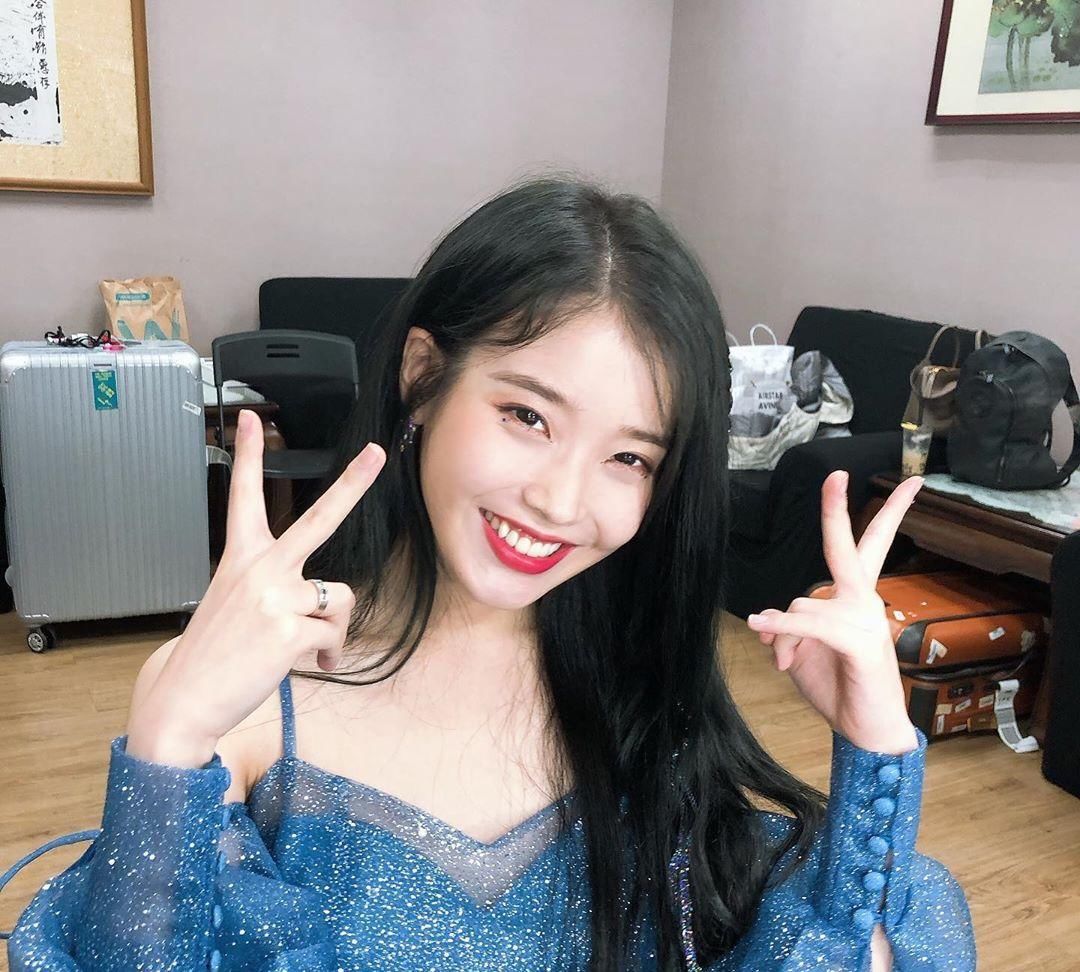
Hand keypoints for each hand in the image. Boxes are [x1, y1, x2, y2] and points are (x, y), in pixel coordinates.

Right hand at [126, 409, 385, 764]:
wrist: (185, 697)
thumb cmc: (215, 652)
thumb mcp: (240, 604)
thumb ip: (282, 591)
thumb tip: (326, 610)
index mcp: (241, 557)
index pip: (243, 495)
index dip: (246, 454)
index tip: (251, 419)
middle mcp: (260, 567)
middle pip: (319, 518)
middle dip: (353, 483)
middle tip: (375, 453)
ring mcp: (276, 595)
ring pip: (338, 600)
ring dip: (330, 629)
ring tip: (303, 648)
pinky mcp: (290, 629)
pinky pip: (333, 636)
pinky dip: (327, 655)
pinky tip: (304, 665)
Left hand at [746, 471, 921, 753]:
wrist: (866, 730)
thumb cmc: (838, 684)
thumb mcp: (801, 650)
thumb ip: (784, 626)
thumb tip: (762, 619)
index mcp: (856, 597)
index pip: (871, 546)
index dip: (889, 512)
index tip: (910, 482)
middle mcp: (865, 601)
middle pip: (849, 548)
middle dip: (837, 511)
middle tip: (836, 475)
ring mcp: (866, 621)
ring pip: (805, 602)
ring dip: (782, 633)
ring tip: (784, 663)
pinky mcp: (859, 644)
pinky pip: (810, 624)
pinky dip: (784, 627)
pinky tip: (766, 627)